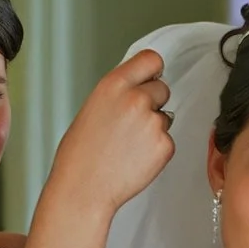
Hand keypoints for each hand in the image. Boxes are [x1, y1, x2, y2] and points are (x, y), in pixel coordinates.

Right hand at [43, 49, 174, 218]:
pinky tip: (134, 158)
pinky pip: (167, 140)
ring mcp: (153, 122)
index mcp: (114, 85)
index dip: (152, 71)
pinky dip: (156, 149)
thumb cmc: (81, 153)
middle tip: (131, 124)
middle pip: (163, 88)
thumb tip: (139, 86)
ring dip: (153, 128)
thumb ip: (119, 93)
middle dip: (153, 102)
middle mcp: (136, 99)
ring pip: (165, 117)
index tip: (150, 78)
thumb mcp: (93, 108)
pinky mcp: (165, 145)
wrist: (83, 188)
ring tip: (127, 145)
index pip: (151, 59)